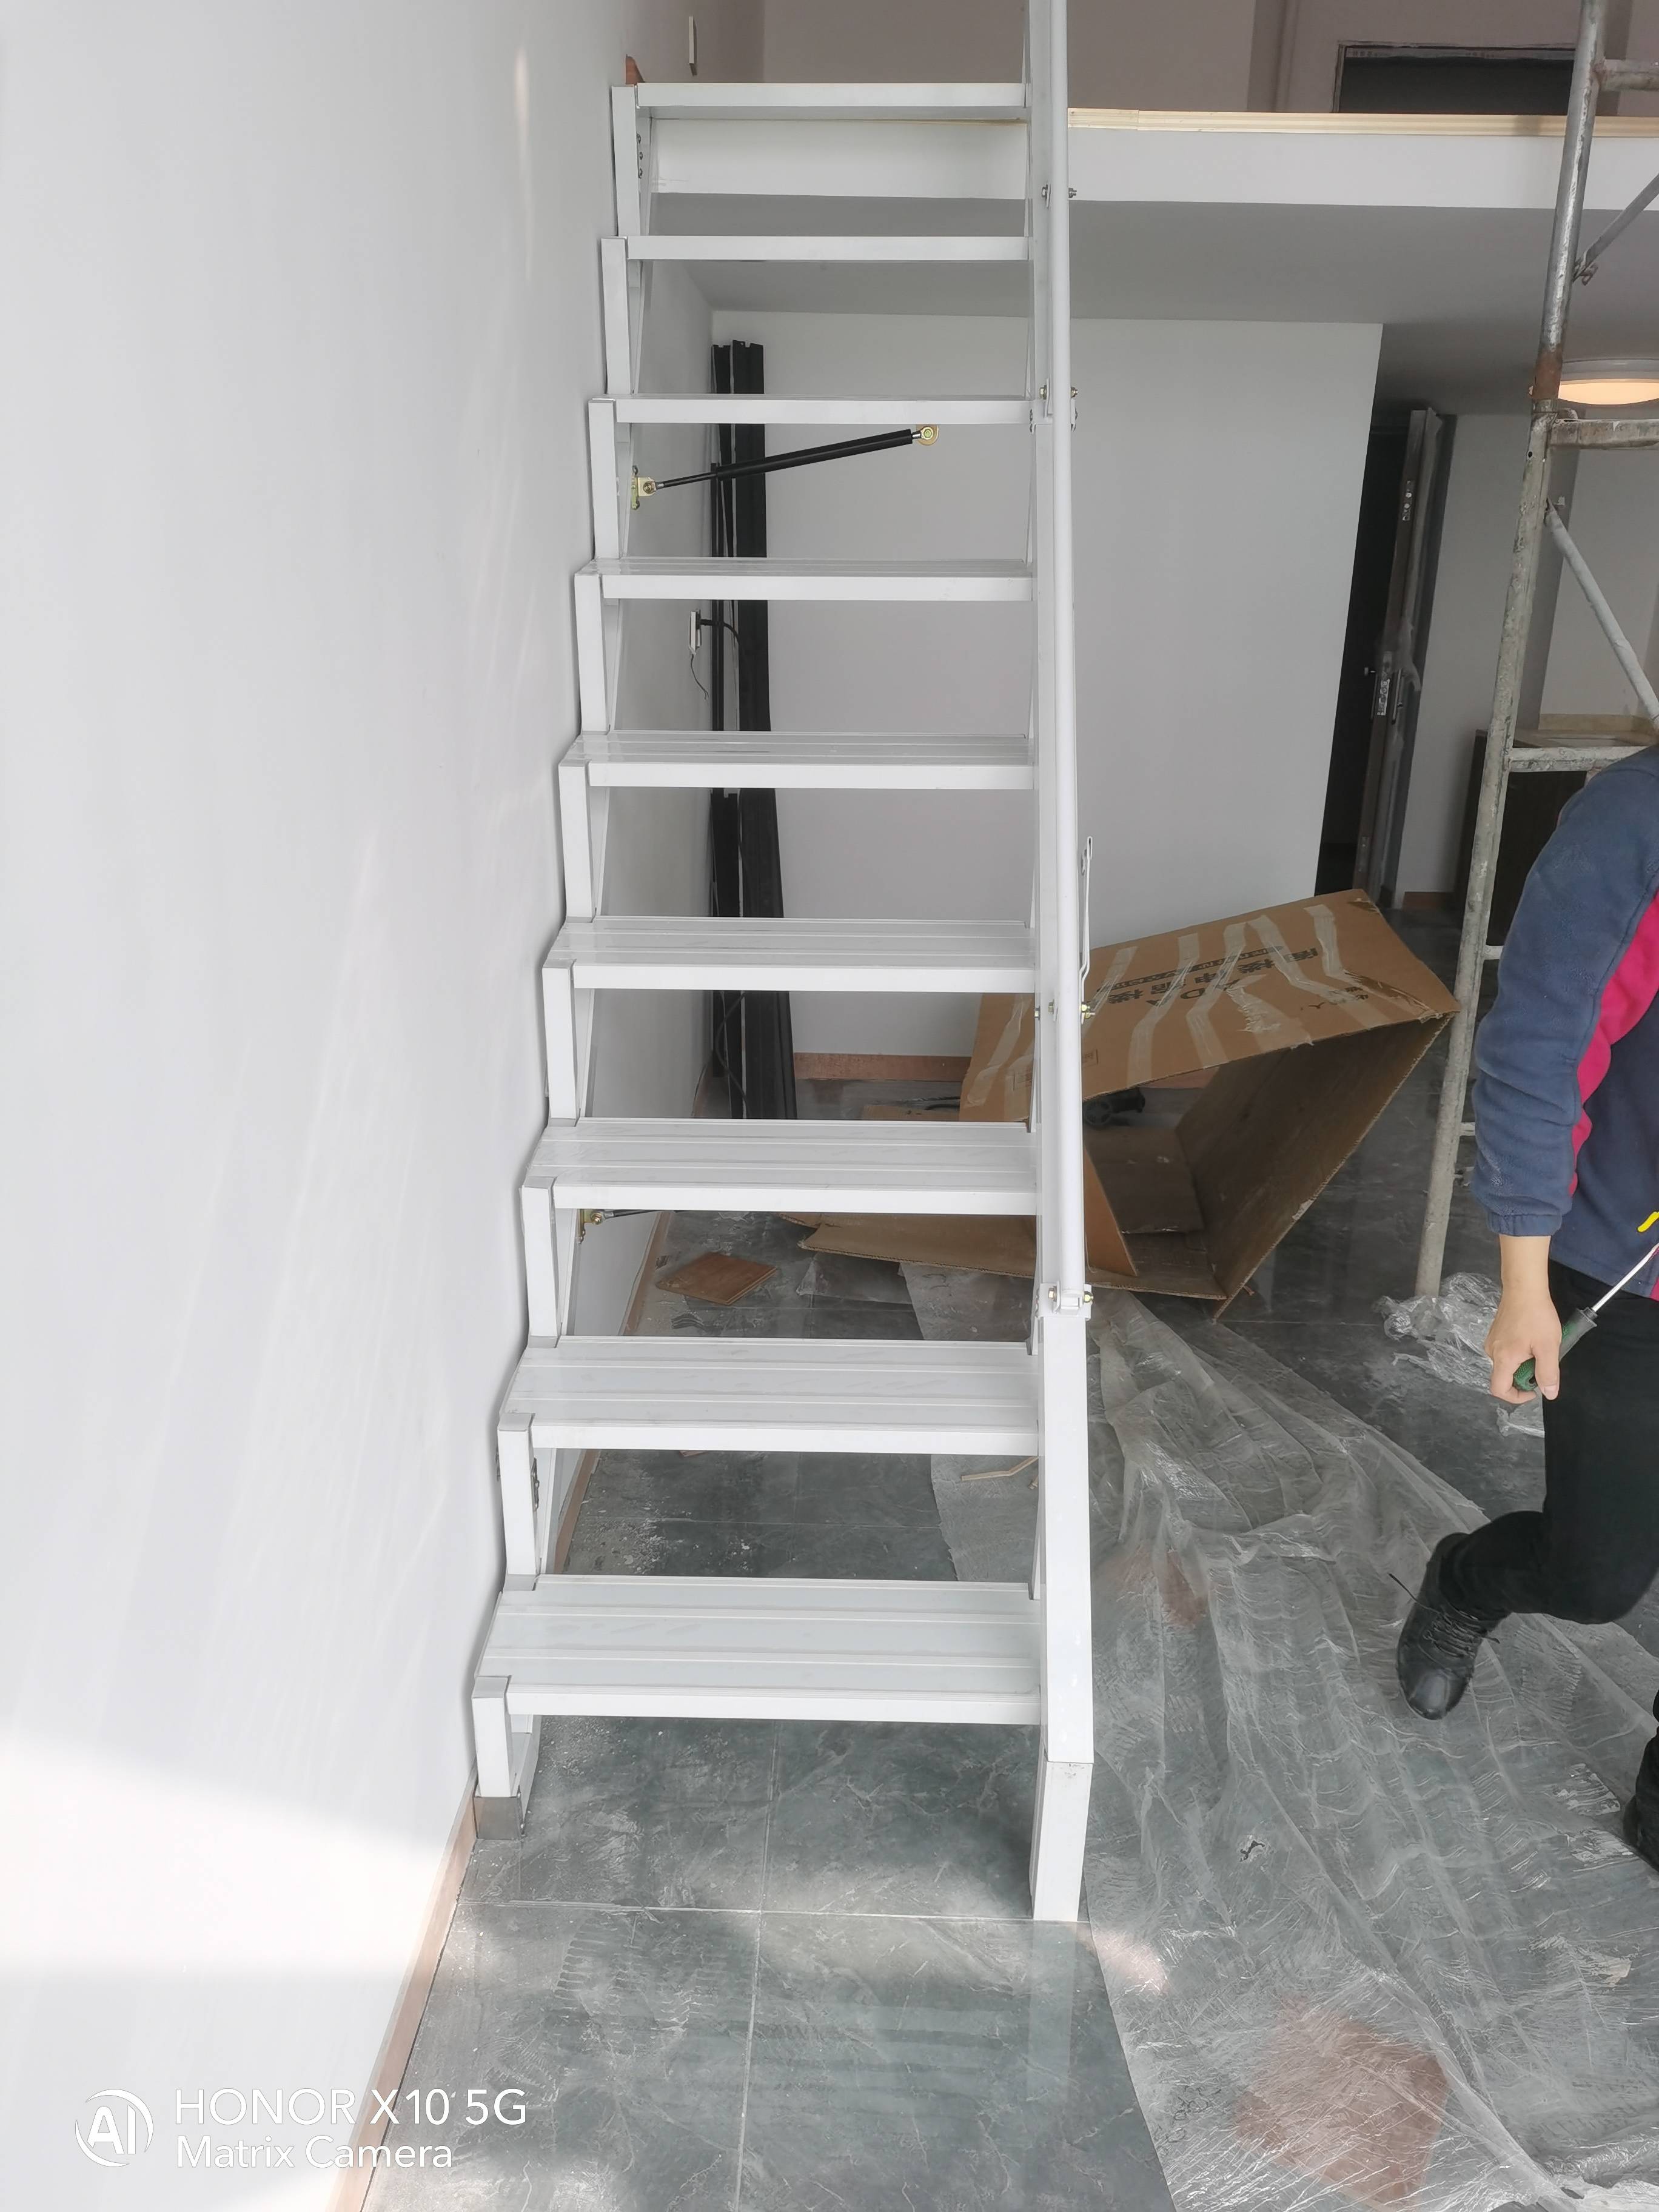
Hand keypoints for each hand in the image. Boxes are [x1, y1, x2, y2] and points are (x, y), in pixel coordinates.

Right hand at [1487, 1233, 1559, 1402]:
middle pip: (1504, 1376)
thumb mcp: (1548, 1347)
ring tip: (1539, 1348)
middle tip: (1542, 1362)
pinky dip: (1519, 1353)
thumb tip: (1549, 1394)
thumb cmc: (1537, 1317)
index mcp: (1503, 1359)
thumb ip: (1548, 1373)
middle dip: (1524, 1376)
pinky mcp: (1495, 1332)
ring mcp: (1492, 1341)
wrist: (1524, 1288)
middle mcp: (1492, 1352)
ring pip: (1506, 1364)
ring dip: (1523, 1364)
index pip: (1499, 1390)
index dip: (1516, 1397)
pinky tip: (1531, 1338)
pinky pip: (1506, 1352)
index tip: (1534, 1390)